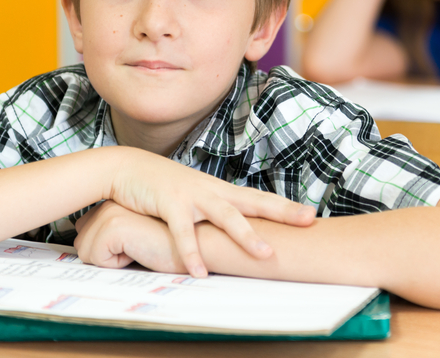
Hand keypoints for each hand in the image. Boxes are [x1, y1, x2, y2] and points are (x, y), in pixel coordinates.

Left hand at [75, 201, 184, 272]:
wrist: (199, 240)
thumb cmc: (171, 242)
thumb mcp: (138, 232)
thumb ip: (117, 234)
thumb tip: (86, 246)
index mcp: (114, 204)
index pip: (84, 233)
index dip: (105, 249)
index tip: (131, 244)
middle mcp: (109, 204)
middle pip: (81, 243)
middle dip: (104, 255)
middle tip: (136, 247)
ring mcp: (110, 212)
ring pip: (85, 251)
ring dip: (111, 260)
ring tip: (140, 247)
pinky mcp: (114, 225)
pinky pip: (97, 258)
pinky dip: (117, 263)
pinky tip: (140, 250)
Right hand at [108, 150, 314, 277]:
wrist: (129, 167)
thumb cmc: (163, 187)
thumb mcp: (194, 199)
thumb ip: (212, 213)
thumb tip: (232, 231)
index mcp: (221, 191)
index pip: (259, 199)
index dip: (284, 207)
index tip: (310, 215)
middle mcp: (212, 191)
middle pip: (254, 202)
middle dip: (282, 212)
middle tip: (308, 220)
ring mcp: (193, 195)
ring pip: (225, 216)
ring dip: (246, 236)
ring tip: (265, 255)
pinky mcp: (169, 203)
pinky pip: (183, 232)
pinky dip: (191, 253)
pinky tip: (199, 272)